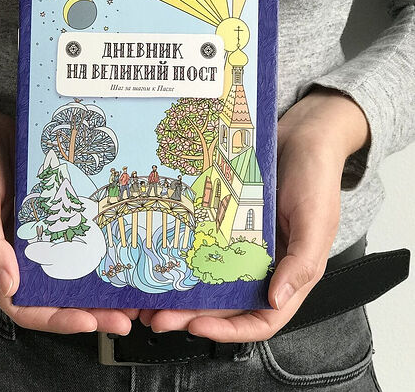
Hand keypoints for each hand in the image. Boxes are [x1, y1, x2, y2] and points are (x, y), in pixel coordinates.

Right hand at [0, 79, 138, 334]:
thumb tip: (10, 285)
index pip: (22, 303)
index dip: (56, 318)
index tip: (90, 322)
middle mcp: (15, 250)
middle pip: (53, 291)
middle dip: (88, 307)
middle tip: (126, 314)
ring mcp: (34, 230)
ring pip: (67, 265)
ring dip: (96, 280)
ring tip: (131, 288)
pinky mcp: (48, 209)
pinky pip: (72, 232)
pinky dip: (92, 244)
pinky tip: (118, 246)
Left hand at [138, 86, 369, 340]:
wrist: (300, 136)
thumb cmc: (317, 178)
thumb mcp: (316, 222)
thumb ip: (303, 265)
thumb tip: (276, 300)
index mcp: (289, 272)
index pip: (261, 317)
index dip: (230, 331)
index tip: (196, 326)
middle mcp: (262, 262)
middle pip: (226, 302)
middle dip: (192, 314)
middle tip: (159, 315)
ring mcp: (242, 242)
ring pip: (209, 276)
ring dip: (182, 290)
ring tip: (150, 296)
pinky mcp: (226, 222)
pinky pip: (203, 242)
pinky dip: (185, 254)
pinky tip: (163, 257)